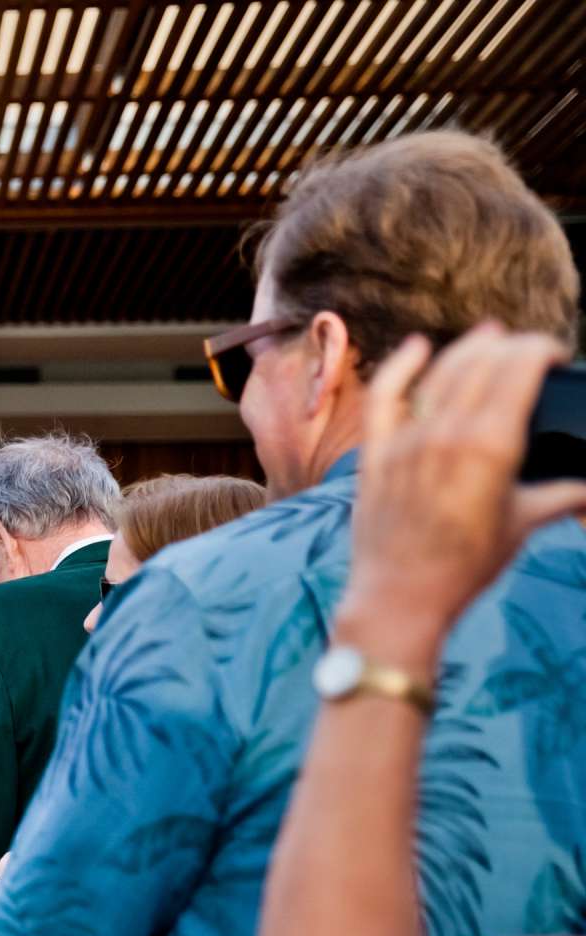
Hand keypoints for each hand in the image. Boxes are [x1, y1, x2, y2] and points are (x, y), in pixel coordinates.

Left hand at [338, 324, 585, 648]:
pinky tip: (416, 347)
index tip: (554, 356)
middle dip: (512, 346)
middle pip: (483, 361)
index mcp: (492, 445)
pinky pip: (384, 397)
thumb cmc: (465, 566)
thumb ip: (561, 497)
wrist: (401, 597)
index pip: (520, 366)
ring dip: (468, 348)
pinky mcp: (375, 453)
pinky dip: (399, 366)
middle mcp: (447, 433)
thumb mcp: (523, 524)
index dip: (542, 349)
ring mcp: (406, 441)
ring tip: (490, 336)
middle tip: (528, 352)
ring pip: (439, 372)